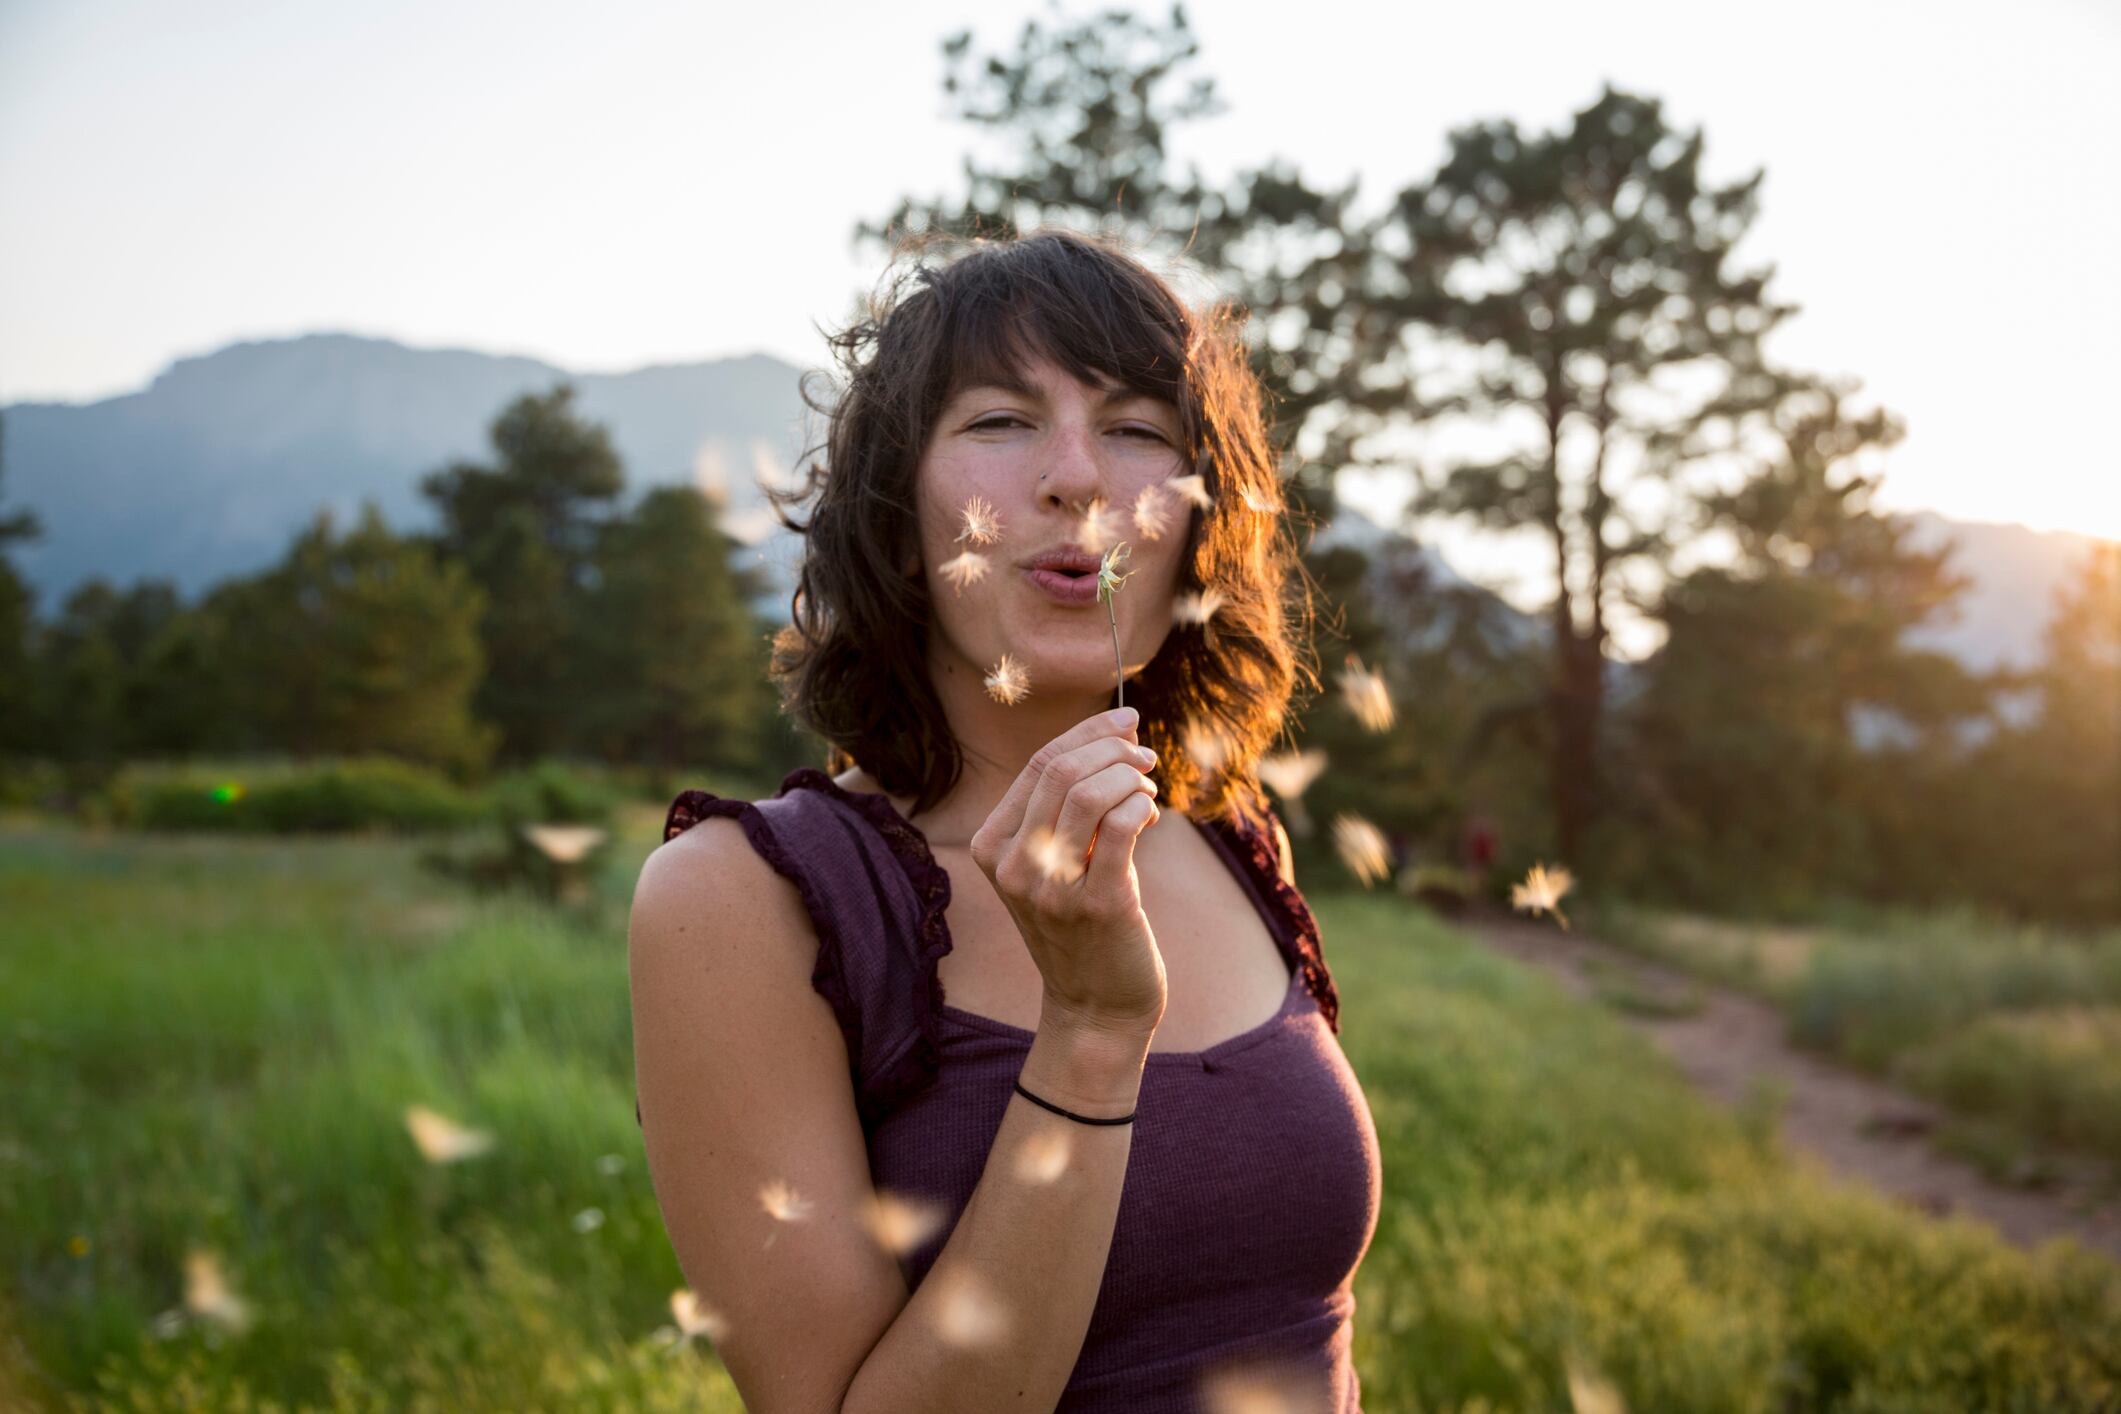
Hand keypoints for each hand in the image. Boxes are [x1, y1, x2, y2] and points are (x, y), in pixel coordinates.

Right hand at [968, 706, 1167, 1039]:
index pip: (1038, 763)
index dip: (1088, 732)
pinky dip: (1141, 805)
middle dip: (1114, 748)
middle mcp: (1013, 865)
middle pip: (1061, 770)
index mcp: (993, 846)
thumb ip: (1071, 802)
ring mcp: (1051, 887)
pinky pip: (1121, 825)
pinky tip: (1150, 815)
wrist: (1095, 1005)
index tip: (1127, 718)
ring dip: (1131, 777)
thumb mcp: (1058, 860)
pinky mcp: (1097, 904)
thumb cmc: (1085, 923)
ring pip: (1091, 791)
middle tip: (1146, 755)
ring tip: (1147, 790)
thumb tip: (1120, 726)